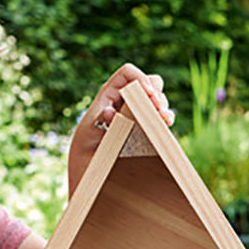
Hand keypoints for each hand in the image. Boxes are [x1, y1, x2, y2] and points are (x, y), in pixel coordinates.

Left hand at [68, 63, 173, 194]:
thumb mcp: (89, 132)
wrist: (88, 174)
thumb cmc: (84, 150)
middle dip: (156, 94)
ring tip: (163, 119)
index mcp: (107, 96)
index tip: (148, 93)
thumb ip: (100, 119)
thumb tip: (112, 111)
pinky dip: (165, 118)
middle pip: (148, 83)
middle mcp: (122, 102)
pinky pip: (159, 117)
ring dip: (163, 106)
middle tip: (158, 111)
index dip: (140, 78)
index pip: (127, 74)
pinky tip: (165, 124)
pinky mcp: (143, 129)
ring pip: (157, 99)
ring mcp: (134, 115)